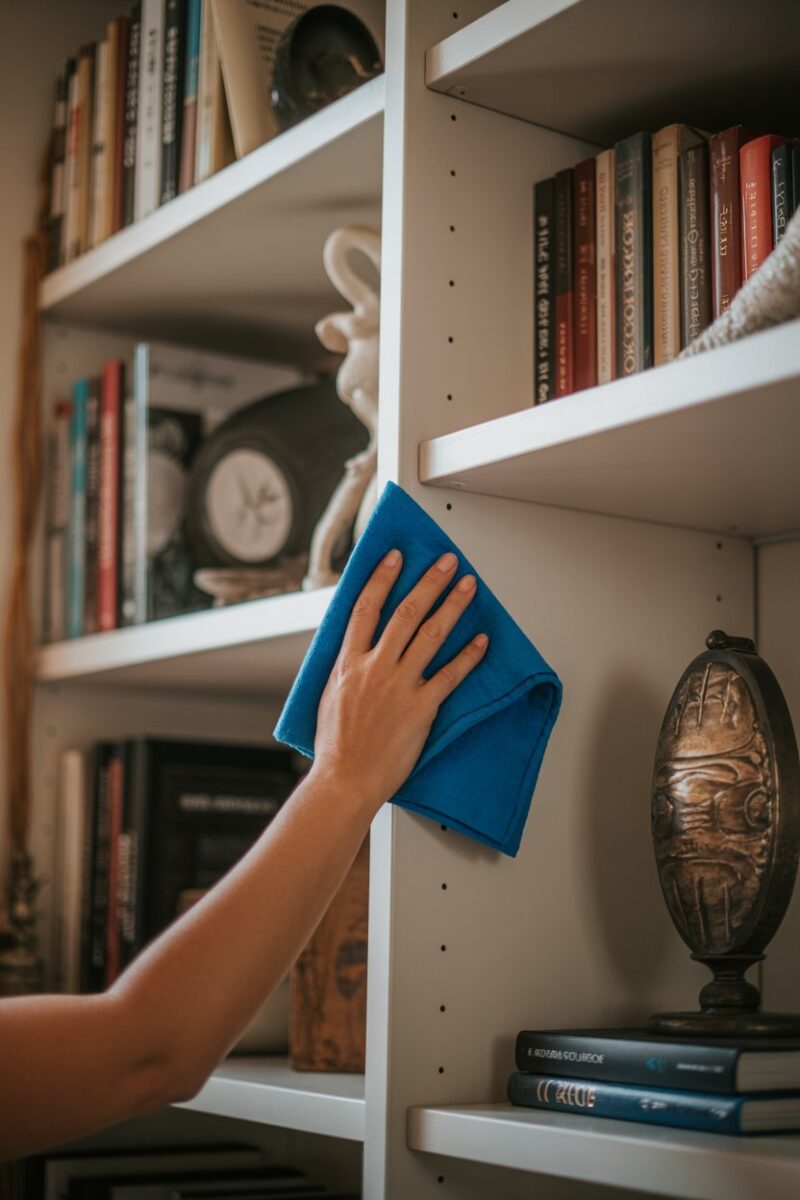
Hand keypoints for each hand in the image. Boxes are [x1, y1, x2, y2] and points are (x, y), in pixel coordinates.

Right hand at [313, 549, 487, 811]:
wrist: (344, 780)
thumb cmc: (335, 745)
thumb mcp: (328, 695)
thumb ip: (344, 667)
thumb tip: (354, 646)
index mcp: (347, 663)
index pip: (365, 608)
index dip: (382, 578)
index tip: (395, 557)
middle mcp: (374, 668)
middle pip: (406, 612)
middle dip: (428, 582)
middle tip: (445, 561)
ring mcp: (399, 686)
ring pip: (431, 635)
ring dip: (453, 606)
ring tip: (468, 586)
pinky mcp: (421, 708)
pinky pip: (450, 675)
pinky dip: (469, 656)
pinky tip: (482, 640)